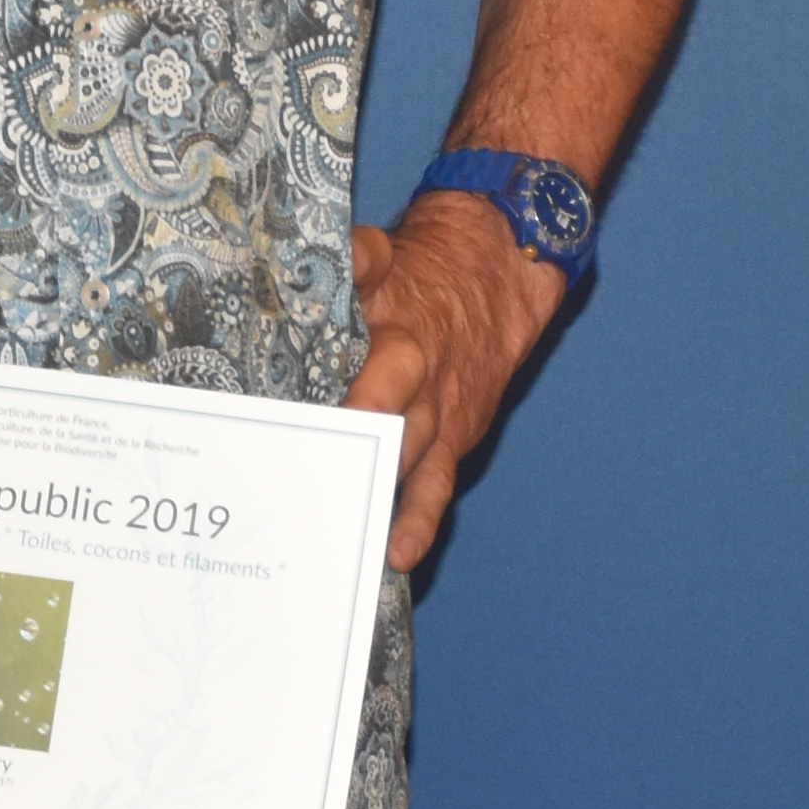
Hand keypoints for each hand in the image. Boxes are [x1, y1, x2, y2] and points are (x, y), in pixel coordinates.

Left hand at [342, 193, 571, 571]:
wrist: (502, 272)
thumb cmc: (425, 272)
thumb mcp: (388, 255)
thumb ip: (359, 259)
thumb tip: (329, 256)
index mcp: (398, 339)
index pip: (374, 381)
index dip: (348, 403)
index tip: (305, 429)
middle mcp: (418, 384)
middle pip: (383, 427)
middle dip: (350, 456)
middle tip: (306, 488)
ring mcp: (436, 416)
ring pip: (406, 460)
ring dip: (376, 493)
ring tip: (340, 534)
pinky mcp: (448, 440)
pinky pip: (436, 484)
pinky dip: (419, 519)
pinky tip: (399, 554)